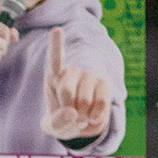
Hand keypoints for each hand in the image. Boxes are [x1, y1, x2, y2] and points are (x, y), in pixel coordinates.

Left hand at [42, 30, 112, 146]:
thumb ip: (58, 122)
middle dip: (66, 108)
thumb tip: (73, 113)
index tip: (58, 30)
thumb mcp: (52, 127)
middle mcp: (72, 71)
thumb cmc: (61, 120)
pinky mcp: (104, 84)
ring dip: (81, 114)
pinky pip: (100, 103)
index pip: (55, 59)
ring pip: (84, 99)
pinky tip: (91, 115)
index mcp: (54, 76)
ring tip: (80, 113)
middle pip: (66, 89)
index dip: (56, 45)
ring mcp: (89, 76)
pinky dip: (94, 116)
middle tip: (68, 112)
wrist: (81, 125)